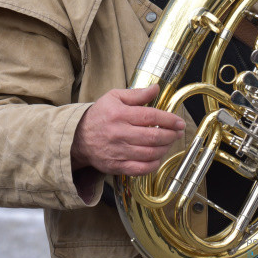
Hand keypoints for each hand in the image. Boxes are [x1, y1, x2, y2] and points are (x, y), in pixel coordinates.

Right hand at [70, 84, 184, 175]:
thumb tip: (156, 88)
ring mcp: (118, 151)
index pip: (150, 116)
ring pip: (149, 153)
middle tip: (178, 132)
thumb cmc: (98, 116)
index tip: (179, 122)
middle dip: (171, 135)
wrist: (78, 138)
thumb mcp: (114, 97)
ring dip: (165, 148)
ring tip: (169, 142)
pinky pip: (140, 169)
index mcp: (120, 114)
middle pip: (153, 136)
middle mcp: (120, 134)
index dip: (169, 120)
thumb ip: (137, 94)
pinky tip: (158, 157)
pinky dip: (153, 164)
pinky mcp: (117, 166)